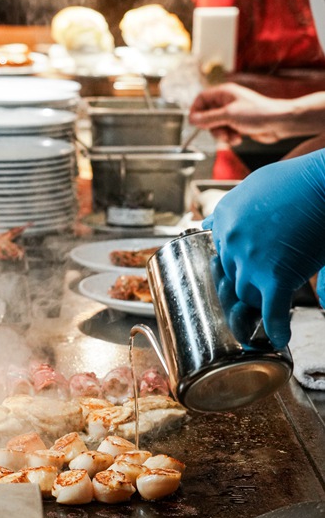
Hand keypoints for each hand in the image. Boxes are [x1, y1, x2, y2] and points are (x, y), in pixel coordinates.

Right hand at [189, 82, 295, 144]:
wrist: (280, 123)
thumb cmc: (258, 113)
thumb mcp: (229, 115)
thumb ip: (208, 118)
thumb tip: (192, 119)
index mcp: (224, 93)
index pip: (201, 99)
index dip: (196, 110)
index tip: (195, 123)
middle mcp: (227, 102)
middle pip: (207, 115)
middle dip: (212, 127)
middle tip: (220, 133)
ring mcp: (233, 113)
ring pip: (216, 126)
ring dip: (222, 135)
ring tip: (233, 137)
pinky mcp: (239, 124)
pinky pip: (226, 132)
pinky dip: (230, 137)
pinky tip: (239, 138)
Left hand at [203, 148, 324, 346]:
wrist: (323, 182)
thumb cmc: (299, 182)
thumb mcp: (253, 186)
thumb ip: (230, 211)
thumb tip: (205, 223)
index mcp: (224, 216)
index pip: (221, 252)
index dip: (236, 263)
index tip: (243, 269)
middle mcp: (230, 238)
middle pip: (232, 275)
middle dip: (247, 282)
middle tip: (261, 288)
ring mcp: (250, 259)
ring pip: (246, 295)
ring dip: (260, 302)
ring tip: (272, 306)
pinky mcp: (275, 275)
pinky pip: (271, 311)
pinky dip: (276, 327)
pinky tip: (279, 335)